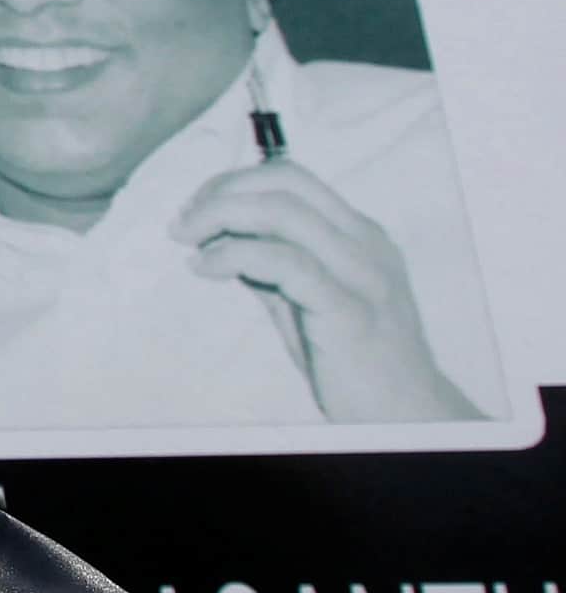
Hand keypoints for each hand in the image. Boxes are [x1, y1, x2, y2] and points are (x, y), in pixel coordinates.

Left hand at [171, 160, 478, 421]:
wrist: (407, 414)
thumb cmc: (354, 358)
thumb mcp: (307, 298)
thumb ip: (274, 264)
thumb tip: (222, 236)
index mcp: (358, 234)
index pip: (290, 178)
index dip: (234, 182)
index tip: (195, 207)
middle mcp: (365, 243)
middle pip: (285, 183)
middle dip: (222, 191)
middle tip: (184, 223)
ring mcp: (362, 275)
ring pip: (284, 213)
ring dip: (220, 216)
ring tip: (188, 241)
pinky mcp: (350, 311)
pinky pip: (287, 263)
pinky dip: (235, 255)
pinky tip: (207, 268)